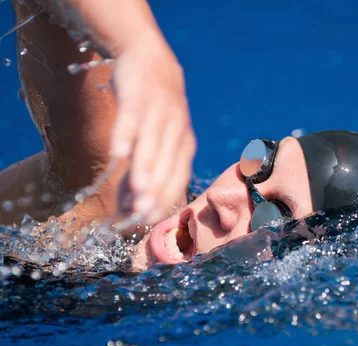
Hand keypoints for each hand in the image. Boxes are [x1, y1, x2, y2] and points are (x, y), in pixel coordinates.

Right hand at [109, 34, 195, 224]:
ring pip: (153, 144)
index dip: (163, 200)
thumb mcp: (157, 140)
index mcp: (185, 145)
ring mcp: (159, 111)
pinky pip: (133, 117)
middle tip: (140, 214)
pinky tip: (118, 154)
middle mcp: (177, 130)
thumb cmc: (153, 111)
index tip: (147, 220)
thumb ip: (145, 171)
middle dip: (154, 191)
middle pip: (167, 165)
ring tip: (137, 191)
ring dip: (145, 168)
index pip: (178, 178)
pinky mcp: (139, 95)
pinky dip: (126, 135)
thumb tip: (128, 208)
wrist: (150, 59)